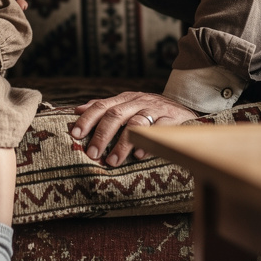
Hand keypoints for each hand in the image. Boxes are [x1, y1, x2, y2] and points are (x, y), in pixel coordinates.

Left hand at [69, 91, 197, 166]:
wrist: (185, 110)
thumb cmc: (150, 111)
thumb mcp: (127, 105)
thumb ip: (104, 107)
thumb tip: (77, 109)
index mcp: (125, 99)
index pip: (101, 106)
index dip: (87, 119)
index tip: (75, 134)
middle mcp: (138, 102)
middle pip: (115, 115)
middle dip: (101, 135)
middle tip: (92, 154)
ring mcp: (155, 110)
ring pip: (135, 124)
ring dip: (122, 144)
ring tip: (112, 161)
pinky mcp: (173, 120)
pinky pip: (159, 131)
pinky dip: (147, 143)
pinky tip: (139, 156)